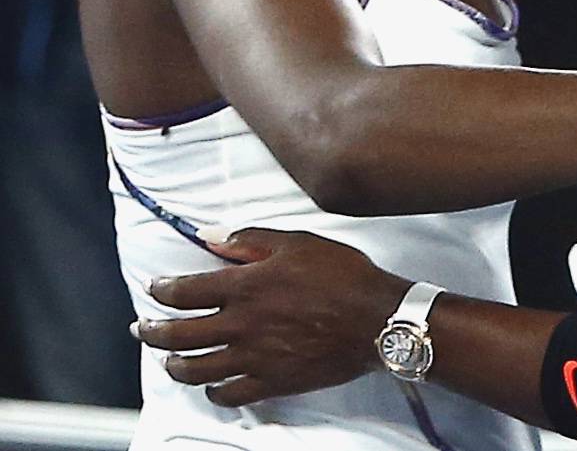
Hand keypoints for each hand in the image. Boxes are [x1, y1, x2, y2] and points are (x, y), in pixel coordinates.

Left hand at [134, 228, 409, 406]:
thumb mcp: (298, 243)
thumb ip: (249, 240)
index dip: (162, 290)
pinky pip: (229, 395)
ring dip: (173, 365)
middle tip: (142, 329)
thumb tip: (207, 236)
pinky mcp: (272, 381)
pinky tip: (211, 386)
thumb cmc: (343, 275)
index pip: (184, 291)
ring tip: (168, 360)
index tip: (155, 288)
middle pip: (178, 334)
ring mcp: (254, 358)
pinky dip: (213, 392)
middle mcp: (241, 325)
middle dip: (152, 331)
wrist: (378, 319)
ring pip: (195, 369)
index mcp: (245, 287)